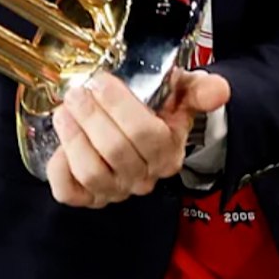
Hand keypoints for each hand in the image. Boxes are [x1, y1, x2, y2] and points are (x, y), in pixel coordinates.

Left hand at [46, 67, 231, 207]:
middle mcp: (143, 177)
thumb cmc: (156, 110)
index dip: (120, 106)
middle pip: (117, 152)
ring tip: (65, 112)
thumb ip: (200, 91)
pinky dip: (59, 170)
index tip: (101, 81)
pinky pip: (69, 193)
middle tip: (78, 92)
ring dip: (73, 139)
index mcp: (168, 152)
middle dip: (92, 117)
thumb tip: (218, 90)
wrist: (139, 132)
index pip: (148, 135)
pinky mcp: (87, 197)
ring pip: (92, 173)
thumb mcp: (181, 94)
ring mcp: (115, 190)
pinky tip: (59, 146)